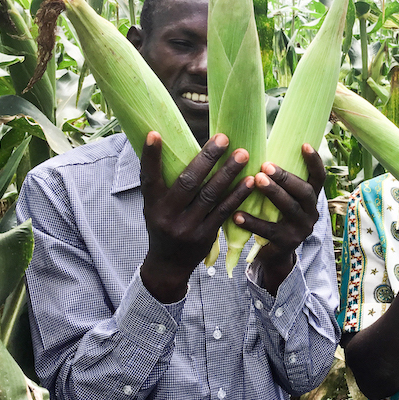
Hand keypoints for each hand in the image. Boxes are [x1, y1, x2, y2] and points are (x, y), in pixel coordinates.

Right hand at [140, 132, 254, 300]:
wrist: (168, 265)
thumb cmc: (163, 226)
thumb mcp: (154, 207)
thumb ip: (163, 184)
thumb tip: (172, 148)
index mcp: (152, 204)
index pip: (148, 177)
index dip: (150, 156)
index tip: (155, 134)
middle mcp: (167, 215)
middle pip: (188, 182)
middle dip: (207, 159)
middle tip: (223, 138)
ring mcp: (187, 227)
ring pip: (210, 195)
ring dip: (228, 173)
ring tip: (243, 154)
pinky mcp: (205, 236)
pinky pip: (224, 211)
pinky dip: (238, 195)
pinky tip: (250, 181)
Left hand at [234, 144, 325, 268]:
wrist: (275, 254)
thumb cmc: (274, 216)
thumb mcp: (283, 199)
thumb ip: (279, 181)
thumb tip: (258, 147)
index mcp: (311, 198)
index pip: (319, 177)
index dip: (314, 161)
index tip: (304, 144)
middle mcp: (311, 213)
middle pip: (304, 192)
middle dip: (285, 177)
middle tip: (266, 165)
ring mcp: (300, 229)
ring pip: (289, 209)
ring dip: (273, 193)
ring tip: (255, 180)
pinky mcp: (286, 243)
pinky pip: (269, 231)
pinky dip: (252, 222)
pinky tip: (236, 214)